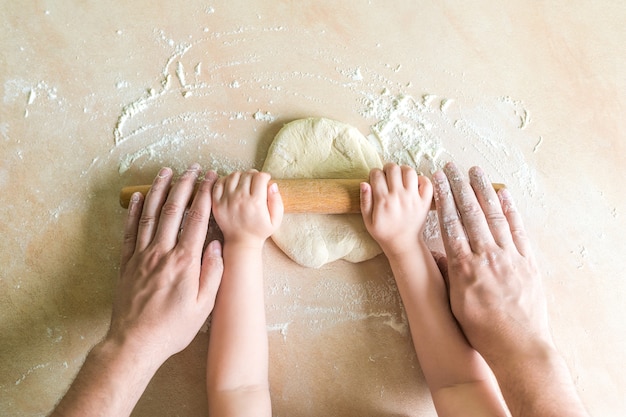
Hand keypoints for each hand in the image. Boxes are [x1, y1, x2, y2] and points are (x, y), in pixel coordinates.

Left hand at [109, 164, 223, 364]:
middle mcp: (161, 252)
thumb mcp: (203, 306)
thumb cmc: (172, 328)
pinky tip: (136, 198)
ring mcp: (141, 255)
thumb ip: (212, 273)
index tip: (212, 180)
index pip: (197, 219)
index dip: (205, 196)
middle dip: (185, 184)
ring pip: (149, 214)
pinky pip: (129, 231)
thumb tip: (217, 245)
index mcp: (184, 261)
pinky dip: (132, 212)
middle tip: (193, 168)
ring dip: (158, 190)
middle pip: (173, 210)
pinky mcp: (127, 263)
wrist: (135, 342)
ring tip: (166, 172)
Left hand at [212, 170, 282, 247]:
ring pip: (233, 175)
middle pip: (247, 174)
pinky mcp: (217, 203)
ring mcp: (226, 200)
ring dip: (241, 176)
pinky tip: (232, 185)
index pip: (260, 177)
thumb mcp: (276, 219)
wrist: (241, 242)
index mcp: (256, 202)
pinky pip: (219, 183)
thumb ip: (277, 201)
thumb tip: (272, 184)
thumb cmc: (259, 231)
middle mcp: (240, 199)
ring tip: (244, 183)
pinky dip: (226, 180)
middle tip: (255, 182)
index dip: (265, 176)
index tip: (265, 180)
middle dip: (254, 175)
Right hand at [360, 163, 432, 256]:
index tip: (375, 179)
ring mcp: (413, 198)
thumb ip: (365, 201)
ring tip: (400, 177)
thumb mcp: (368, 220)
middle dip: (387, 168)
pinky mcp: (425, 202)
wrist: (403, 244)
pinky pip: (427, 182)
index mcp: (383, 200)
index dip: (374, 174)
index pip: (376, 174)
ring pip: (410, 171)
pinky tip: (414, 184)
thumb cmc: (384, 233)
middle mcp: (399, 196)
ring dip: (403, 170)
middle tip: (387, 176)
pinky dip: (421, 179)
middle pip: (393, 168)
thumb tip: (364, 183)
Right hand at [432, 162, 552, 363]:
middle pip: (470, 213)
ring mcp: (509, 256)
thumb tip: (438, 255)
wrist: (518, 345)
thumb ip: (449, 275)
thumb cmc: (482, 329)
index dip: (443, 199)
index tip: (436, 181)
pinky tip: (503, 193)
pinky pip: (518, 229)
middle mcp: (487, 256)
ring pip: (494, 216)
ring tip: (474, 171)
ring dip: (483, 190)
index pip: (450, 224)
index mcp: (464, 267)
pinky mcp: (527, 261)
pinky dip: (510, 209)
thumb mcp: (455, 303)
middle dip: (458, 187)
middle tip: (450, 167)